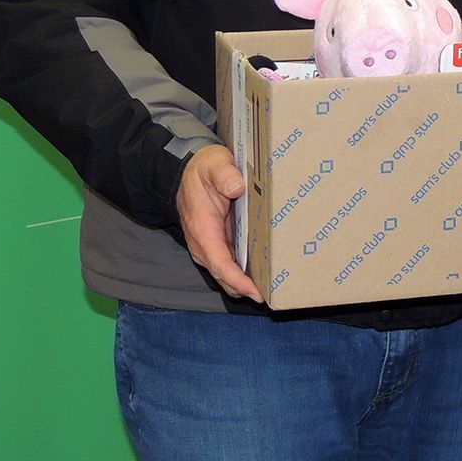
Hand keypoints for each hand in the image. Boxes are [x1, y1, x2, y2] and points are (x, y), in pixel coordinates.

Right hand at [177, 144, 262, 302]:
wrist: (187, 172)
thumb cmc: (204, 169)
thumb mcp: (214, 164)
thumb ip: (224, 174)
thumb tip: (237, 188)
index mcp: (203, 228)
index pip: (220, 262)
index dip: (238, 280)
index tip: (256, 292)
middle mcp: (204, 243)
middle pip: (224, 275)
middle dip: (246, 288)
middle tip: (274, 296)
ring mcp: (209, 246)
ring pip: (227, 273)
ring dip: (246, 284)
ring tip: (272, 290)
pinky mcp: (217, 243)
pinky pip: (230, 264)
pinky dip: (244, 274)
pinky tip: (263, 277)